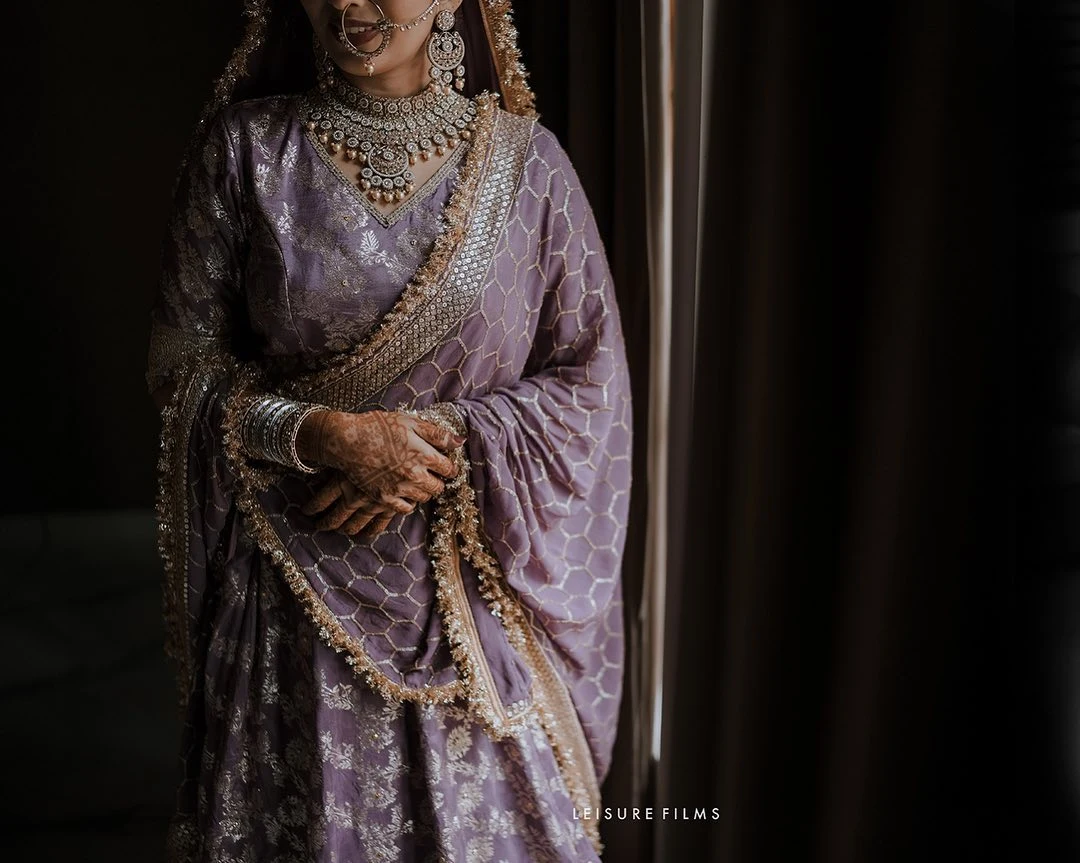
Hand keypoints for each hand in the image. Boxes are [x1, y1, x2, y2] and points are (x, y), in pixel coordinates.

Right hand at [297, 410, 463, 531]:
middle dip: (437, 481)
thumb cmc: (378, 426)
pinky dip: (407, 503)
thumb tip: (461, 441)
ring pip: (423, 499)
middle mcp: (414, 475)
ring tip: (416, 482)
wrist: (347, 440)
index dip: (449, 467)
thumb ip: (437, 434)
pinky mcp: (384, 498)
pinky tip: (403, 493)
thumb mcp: (410, 422)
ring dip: (423, 491)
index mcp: (424, 455)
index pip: (449, 469)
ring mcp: (399, 489)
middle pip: (438, 488)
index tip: (445, 466)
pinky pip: (404, 509)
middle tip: (430, 475)